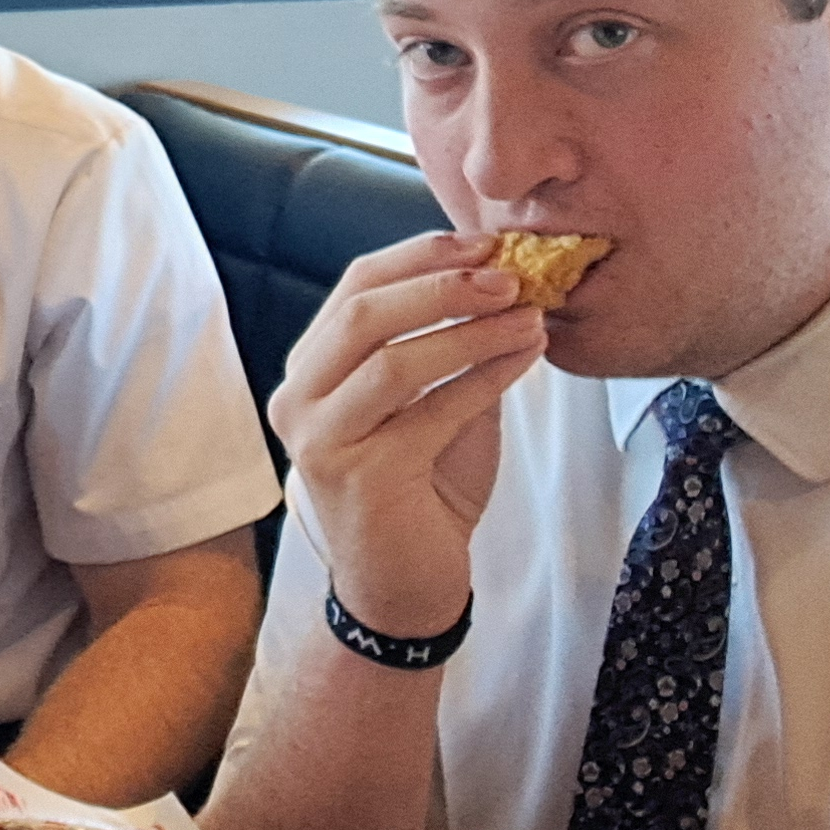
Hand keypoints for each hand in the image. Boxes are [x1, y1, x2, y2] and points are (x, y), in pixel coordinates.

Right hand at [266, 230, 546, 641]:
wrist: (405, 585)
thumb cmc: (421, 490)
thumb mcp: (430, 404)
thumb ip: (447, 349)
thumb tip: (505, 282)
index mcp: (310, 371)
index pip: (353, 288)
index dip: (420, 256)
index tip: (485, 243)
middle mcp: (299, 400)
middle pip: (363, 314)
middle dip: (442, 285)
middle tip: (511, 276)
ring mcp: (321, 440)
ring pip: (393, 360)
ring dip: (471, 331)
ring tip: (530, 317)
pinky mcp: (360, 477)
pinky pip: (430, 412)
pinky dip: (483, 379)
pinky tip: (525, 360)